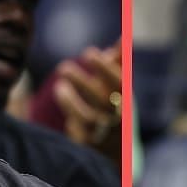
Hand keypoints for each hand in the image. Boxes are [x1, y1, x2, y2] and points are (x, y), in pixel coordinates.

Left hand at [54, 42, 122, 161]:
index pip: (119, 83)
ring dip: (71, 102)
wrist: (115, 149)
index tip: (89, 52)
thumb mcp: (118, 87)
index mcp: (126, 100)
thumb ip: (119, 64)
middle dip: (83, 83)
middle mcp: (118, 117)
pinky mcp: (90, 147)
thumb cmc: (114, 108)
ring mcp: (104, 134)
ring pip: (88, 119)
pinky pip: (78, 133)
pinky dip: (71, 119)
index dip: (106, 69)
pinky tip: (65, 103)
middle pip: (103, 101)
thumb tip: (123, 38)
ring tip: (60, 86)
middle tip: (63, 67)